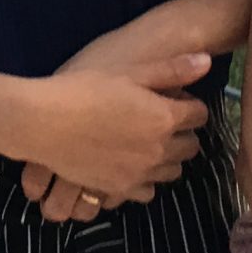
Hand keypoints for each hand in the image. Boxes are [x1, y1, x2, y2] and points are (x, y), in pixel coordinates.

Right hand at [16, 53, 208, 222]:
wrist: (43, 122)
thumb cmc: (84, 89)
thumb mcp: (129, 73)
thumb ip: (171, 69)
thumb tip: (208, 60)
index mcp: (164, 118)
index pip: (199, 115)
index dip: (189, 105)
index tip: (176, 100)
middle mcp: (159, 150)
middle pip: (191, 147)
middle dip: (182, 133)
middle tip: (162, 121)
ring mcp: (140, 174)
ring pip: (172, 172)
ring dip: (167, 157)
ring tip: (146, 142)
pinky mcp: (119, 189)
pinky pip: (147, 191)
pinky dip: (144, 179)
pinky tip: (129, 164)